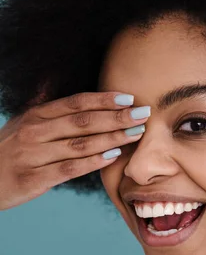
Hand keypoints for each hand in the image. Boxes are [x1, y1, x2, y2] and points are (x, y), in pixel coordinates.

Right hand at [0, 91, 149, 210]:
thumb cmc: (11, 150)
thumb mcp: (23, 123)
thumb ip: (44, 104)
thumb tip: (52, 77)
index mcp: (36, 115)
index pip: (75, 103)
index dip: (104, 100)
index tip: (130, 98)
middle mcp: (34, 131)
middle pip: (83, 121)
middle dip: (117, 117)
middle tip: (143, 114)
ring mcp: (33, 155)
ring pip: (80, 144)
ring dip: (112, 138)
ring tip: (137, 134)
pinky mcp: (34, 178)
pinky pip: (70, 168)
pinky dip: (93, 162)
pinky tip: (114, 156)